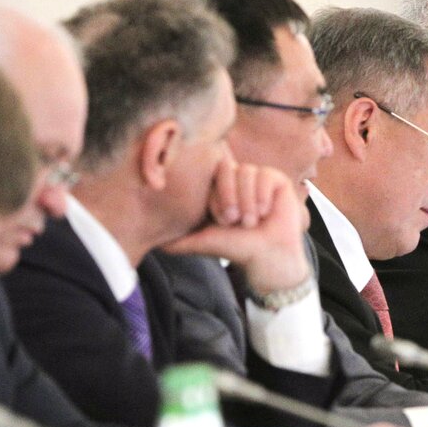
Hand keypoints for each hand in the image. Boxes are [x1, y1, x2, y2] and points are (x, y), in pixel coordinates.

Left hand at [162, 155, 309, 293]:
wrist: (267, 258)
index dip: (216, 197)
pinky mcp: (276, 180)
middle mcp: (236, 178)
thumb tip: (151, 240)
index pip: (210, 173)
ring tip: (251, 221)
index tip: (222, 221)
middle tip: (235, 221)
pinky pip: (265, 175)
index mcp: (217, 187)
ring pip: (247, 172)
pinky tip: (266, 213)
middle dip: (230, 198)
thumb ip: (176, 239)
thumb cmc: (236, 249)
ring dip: (247, 202)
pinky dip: (263, 197)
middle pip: (227, 168)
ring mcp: (257, 177)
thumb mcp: (201, 241)